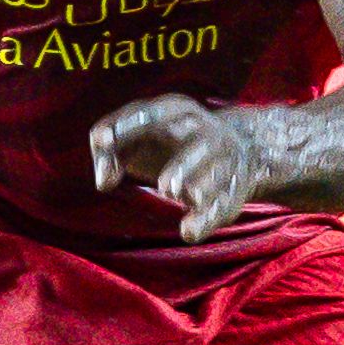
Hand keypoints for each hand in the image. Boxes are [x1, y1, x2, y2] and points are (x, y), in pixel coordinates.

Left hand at [91, 95, 280, 240]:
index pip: (153, 114)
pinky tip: (188, 232)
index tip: (102, 142)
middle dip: (183, 164)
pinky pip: (224, 204)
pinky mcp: (233, 190)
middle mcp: (205, 133)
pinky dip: (206, 219)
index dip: (127, 126)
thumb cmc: (171, 142)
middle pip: (198, 145)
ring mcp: (225, 161)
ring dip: (199, 186)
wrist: (241, 146)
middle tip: (164, 186)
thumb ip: (110, 151)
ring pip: (218, 174)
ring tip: (174, 193)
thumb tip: (104, 182)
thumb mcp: (140, 135)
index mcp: (178, 112)